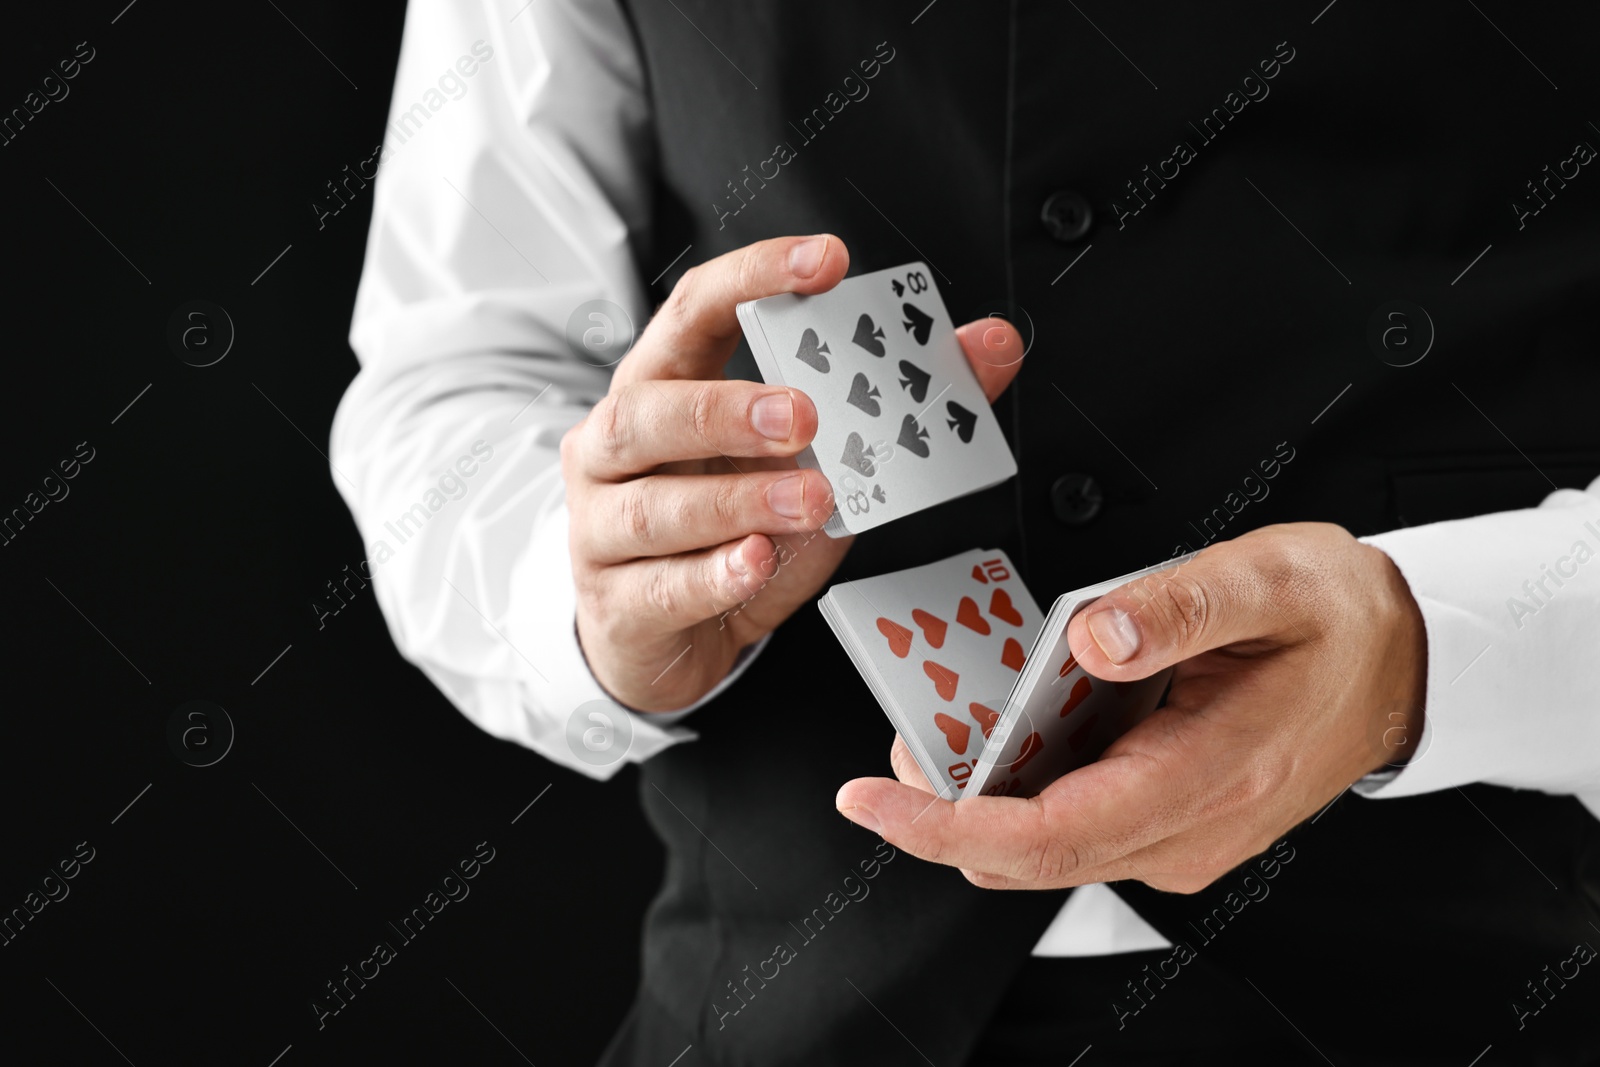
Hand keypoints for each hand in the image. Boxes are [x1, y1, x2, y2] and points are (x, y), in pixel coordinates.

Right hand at [562, 235, 1024, 710]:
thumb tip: (990, 347)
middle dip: (727, 407)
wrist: (668, 640)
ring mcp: (601, 529)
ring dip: (737, 500)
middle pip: (648, 409)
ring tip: (809, 498)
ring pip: (655, 505)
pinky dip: (714, 575)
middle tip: (806, 414)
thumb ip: (894, 408)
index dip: (754, 277)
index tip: (826, 263)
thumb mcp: (816, 464)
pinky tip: (754, 563)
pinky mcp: (616, 603)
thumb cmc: (733, 535)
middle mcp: (614, 450)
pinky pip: (662, 586)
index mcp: (661, 388)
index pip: (693, 310)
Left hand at [835, 523, 1426, 891]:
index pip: (1050, 835)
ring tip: (953, 713)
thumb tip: (1090, 639)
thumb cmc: (1338, 621)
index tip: (874, 798)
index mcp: (1206, 776)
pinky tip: (1013, 722)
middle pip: (1028, 854)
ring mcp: (1178, 836)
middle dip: (942, 806)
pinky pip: (1073, 822)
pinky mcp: (1170, 822)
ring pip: (1044, 844)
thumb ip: (1177, 607)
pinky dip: (1024, 783)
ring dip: (980, 794)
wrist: (1402, 661)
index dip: (946, 825)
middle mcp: (1186, 830)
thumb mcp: (1269, 580)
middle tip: (904, 727)